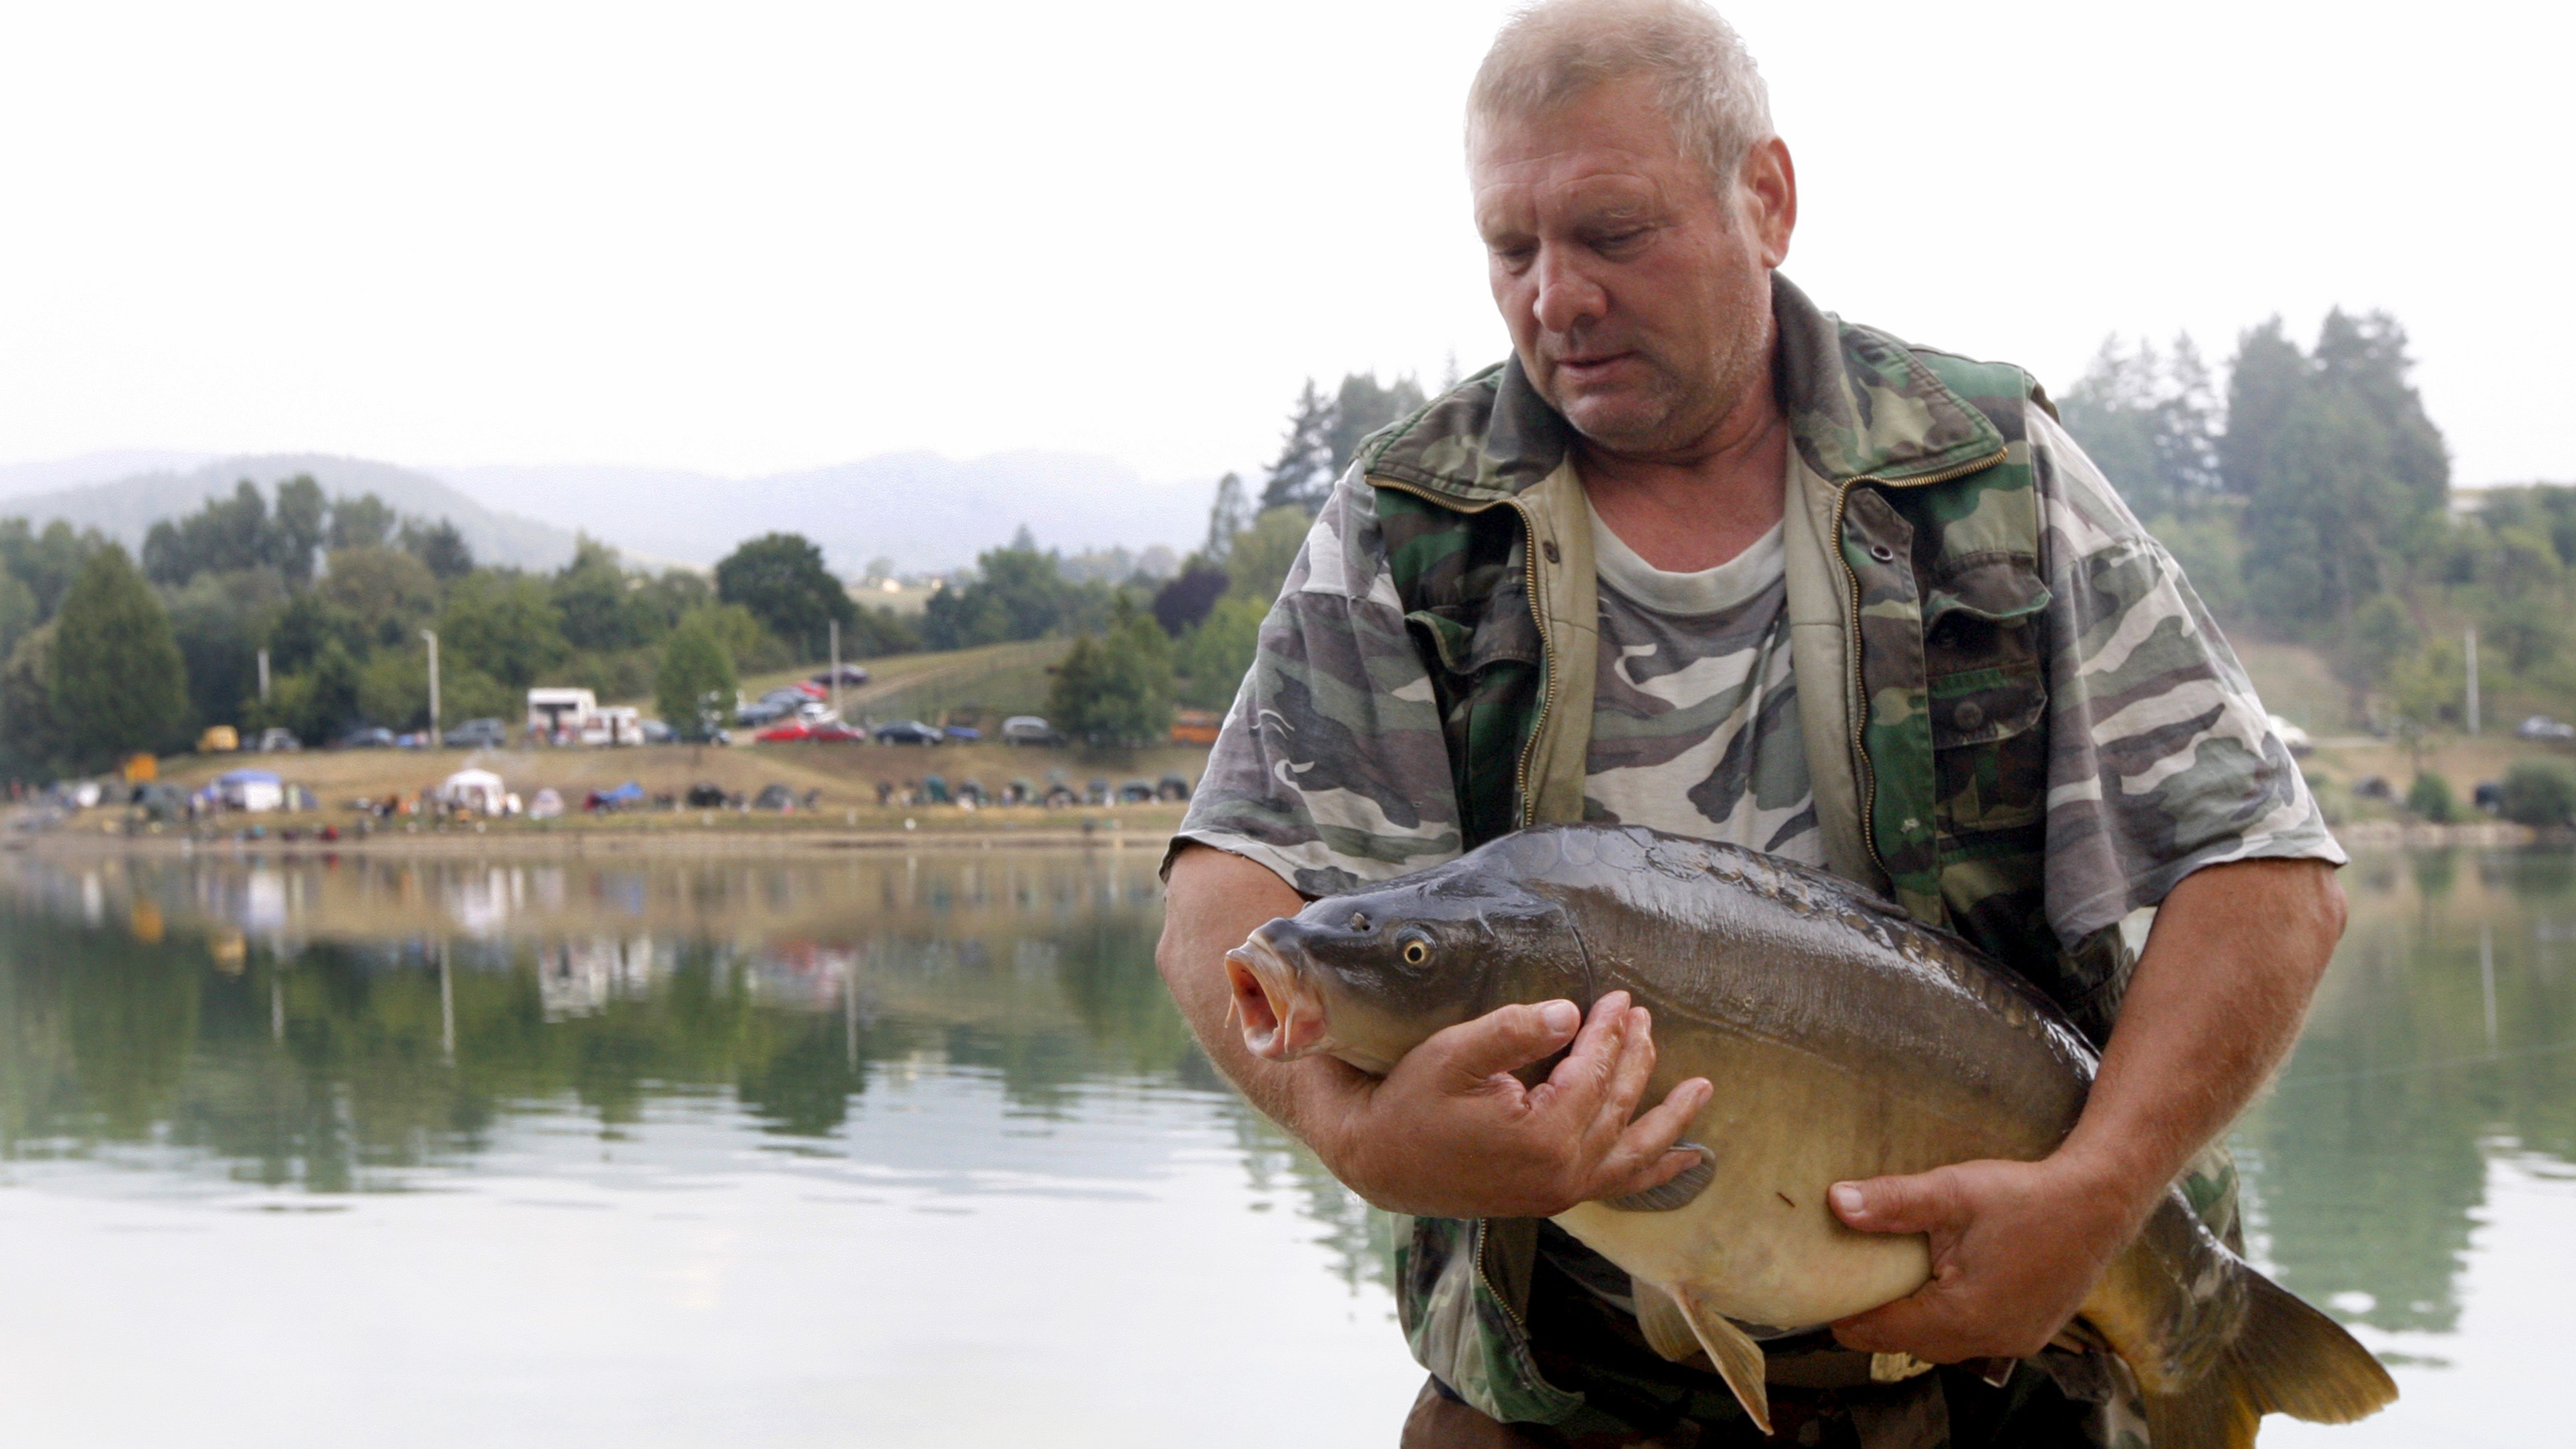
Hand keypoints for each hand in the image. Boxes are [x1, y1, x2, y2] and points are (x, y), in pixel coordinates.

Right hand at [1320, 991, 1712, 1218]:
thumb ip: (1513, 1030)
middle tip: (1642, 1016)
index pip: (1593, 1072)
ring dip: (1668, 1118)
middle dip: (1634, 1056)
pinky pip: (1617, 1184)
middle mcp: (1562, 1170)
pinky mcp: (1551, 1198)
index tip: (1619, 998)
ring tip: (1702, 1090)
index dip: (1609, 1031)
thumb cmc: (1409, 1102)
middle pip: (1616, 1104)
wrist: (1378, 1161)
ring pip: (1631, 1151)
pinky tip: (1682, 1159)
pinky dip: (1654, 1170)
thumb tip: (1569, 1012)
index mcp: (1543, 1133)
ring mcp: (1560, 1190)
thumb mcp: (1453, 1055)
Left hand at [1825, 1156, 2145, 1362]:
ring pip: (1943, 1343)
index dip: (1848, 1314)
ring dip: (1916, 1320)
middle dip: (1879, 1319)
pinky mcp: (2030, 1332)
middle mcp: (1990, 1339)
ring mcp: (2014, 1340)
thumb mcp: (1952, 1192)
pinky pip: (1974, 1337)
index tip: (1821, 1296)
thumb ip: (1893, 1202)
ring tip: (1889, 1284)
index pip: (1884, 1331)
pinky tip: (1942, 1286)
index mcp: (1963, 1315)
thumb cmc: (2027, 1197)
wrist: (2100, 1202)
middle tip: (1850, 1284)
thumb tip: (1836, 1203)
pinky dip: (1950, 1318)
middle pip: (1911, 1342)